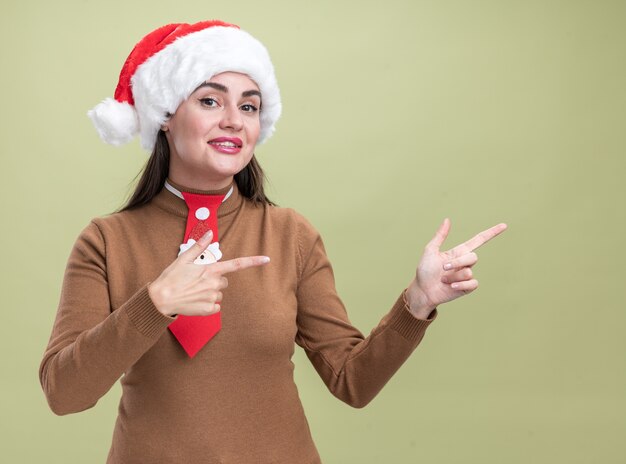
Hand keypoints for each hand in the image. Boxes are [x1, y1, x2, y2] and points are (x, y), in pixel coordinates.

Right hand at [148, 230, 269, 316]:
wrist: (160, 300)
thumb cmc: (170, 278)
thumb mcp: (183, 259)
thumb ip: (199, 246)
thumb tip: (209, 234)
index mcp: (211, 270)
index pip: (237, 264)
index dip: (253, 261)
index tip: (267, 259)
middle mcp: (214, 284)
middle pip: (224, 281)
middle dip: (214, 281)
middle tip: (196, 282)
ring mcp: (213, 297)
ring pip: (219, 294)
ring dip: (210, 293)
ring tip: (193, 292)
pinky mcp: (209, 309)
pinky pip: (215, 306)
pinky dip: (207, 305)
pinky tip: (194, 302)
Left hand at [405, 219, 506, 317]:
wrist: (423, 290)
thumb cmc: (425, 271)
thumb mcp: (430, 251)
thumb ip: (440, 236)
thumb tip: (447, 220)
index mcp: (458, 252)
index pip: (479, 240)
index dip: (491, 233)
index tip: (504, 225)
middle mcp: (465, 262)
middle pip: (473, 257)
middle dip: (457, 262)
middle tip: (443, 268)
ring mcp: (467, 275)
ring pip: (468, 271)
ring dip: (452, 276)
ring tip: (443, 280)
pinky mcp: (468, 287)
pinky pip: (472, 283)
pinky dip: (460, 285)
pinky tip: (451, 287)